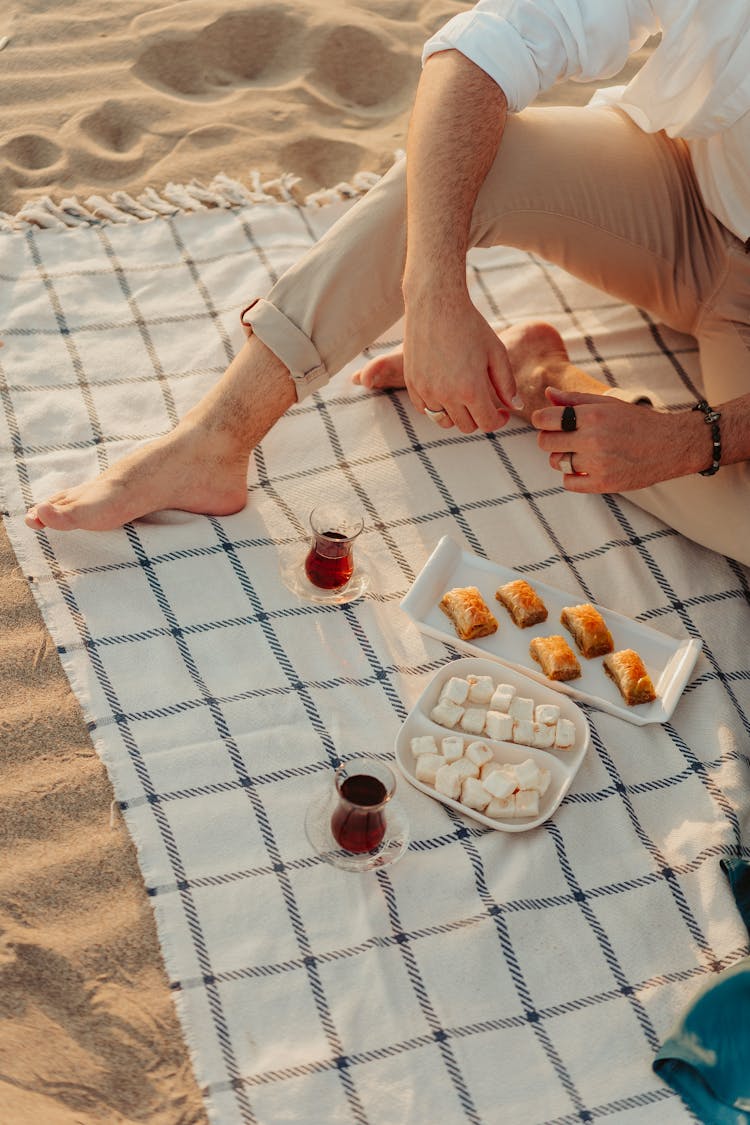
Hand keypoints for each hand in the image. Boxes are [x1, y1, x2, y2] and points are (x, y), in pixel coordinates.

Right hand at [402, 295, 517, 432]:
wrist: (435, 304)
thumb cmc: (470, 325)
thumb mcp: (496, 352)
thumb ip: (507, 384)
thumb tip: (516, 407)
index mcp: (471, 389)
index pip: (487, 424)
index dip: (499, 421)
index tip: (502, 412)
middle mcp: (446, 395)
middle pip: (466, 426)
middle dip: (479, 418)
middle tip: (485, 402)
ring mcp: (426, 391)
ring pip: (444, 421)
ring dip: (457, 414)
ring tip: (464, 396)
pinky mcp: (412, 385)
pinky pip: (425, 410)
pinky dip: (437, 406)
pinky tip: (446, 390)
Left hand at [533, 388, 696, 492]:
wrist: (671, 445)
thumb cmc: (637, 422)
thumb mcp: (608, 404)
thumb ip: (575, 399)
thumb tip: (548, 393)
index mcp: (593, 416)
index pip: (546, 419)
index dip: (541, 420)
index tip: (546, 421)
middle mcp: (594, 439)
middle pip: (545, 442)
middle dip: (549, 439)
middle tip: (563, 437)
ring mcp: (598, 464)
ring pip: (556, 463)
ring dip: (561, 457)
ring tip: (578, 452)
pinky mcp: (604, 484)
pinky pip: (568, 483)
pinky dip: (572, 476)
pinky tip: (585, 468)